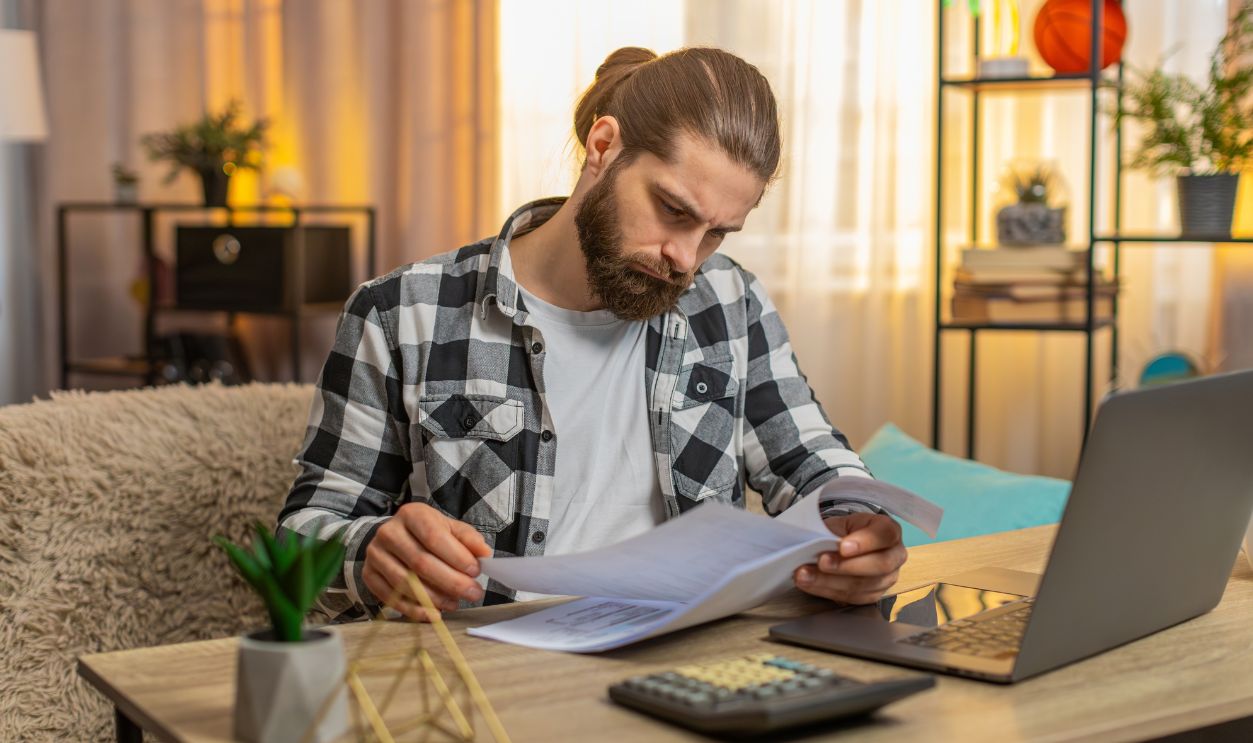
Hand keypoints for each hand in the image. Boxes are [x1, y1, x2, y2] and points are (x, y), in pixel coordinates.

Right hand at [363, 502, 491, 621]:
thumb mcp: (449, 528)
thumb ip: (468, 539)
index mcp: (411, 514)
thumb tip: (485, 554)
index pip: (434, 537)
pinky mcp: (369, 575)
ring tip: (455, 603)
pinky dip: (415, 610)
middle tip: (473, 593)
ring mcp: (375, 554)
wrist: (394, 537)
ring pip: (406, 583)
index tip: (476, 571)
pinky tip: (434, 613)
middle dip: (451, 582)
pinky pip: (392, 598)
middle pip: (421, 563)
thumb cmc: (428, 533)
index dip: (456, 557)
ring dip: (435, 598)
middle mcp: (388, 532)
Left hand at [793, 512, 906, 604]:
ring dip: (831, 581)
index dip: (864, 542)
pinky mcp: (873, 595)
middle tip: (821, 562)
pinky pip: (852, 597)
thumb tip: (816, 544)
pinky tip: (810, 584)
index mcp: (889, 530)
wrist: (845, 546)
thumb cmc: (845, 532)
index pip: (884, 535)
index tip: (842, 546)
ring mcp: (887, 578)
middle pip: (879, 565)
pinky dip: (827, 591)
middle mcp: (894, 555)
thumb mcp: (840, 524)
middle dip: (846, 565)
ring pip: (864, 585)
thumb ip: (834, 533)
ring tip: (806, 575)